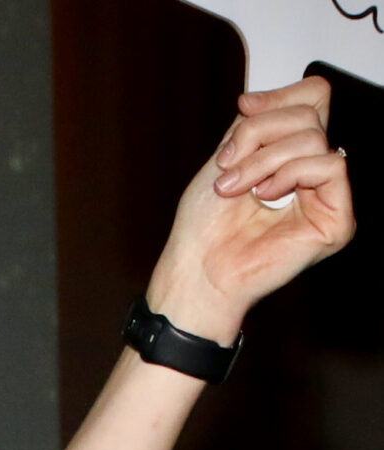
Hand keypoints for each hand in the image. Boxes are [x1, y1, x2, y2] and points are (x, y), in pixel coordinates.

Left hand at [149, 79, 354, 343]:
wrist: (196, 270)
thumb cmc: (205, 226)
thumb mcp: (229, 154)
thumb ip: (256, 121)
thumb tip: (258, 98)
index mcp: (294, 156)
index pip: (313, 98)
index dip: (280, 96)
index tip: (243, 109)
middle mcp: (315, 173)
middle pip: (310, 113)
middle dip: (260, 135)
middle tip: (228, 168)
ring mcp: (328, 198)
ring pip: (315, 138)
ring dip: (264, 159)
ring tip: (236, 188)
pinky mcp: (337, 222)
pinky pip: (330, 165)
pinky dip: (292, 173)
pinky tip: (266, 196)